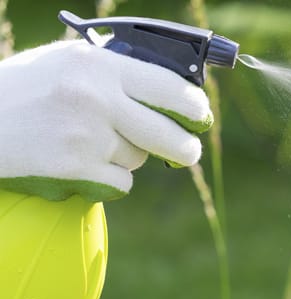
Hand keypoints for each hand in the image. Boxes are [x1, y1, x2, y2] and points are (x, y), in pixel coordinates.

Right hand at [0, 40, 212, 201]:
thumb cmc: (25, 88)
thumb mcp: (69, 62)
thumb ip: (114, 71)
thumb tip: (164, 89)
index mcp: (99, 65)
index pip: (169, 86)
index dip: (194, 105)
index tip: (201, 115)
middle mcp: (98, 99)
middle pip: (168, 133)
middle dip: (186, 148)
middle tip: (190, 152)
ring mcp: (87, 137)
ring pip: (139, 158)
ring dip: (129, 156)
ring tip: (96, 143)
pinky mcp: (76, 170)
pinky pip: (120, 181)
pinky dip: (112, 177)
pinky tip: (87, 164)